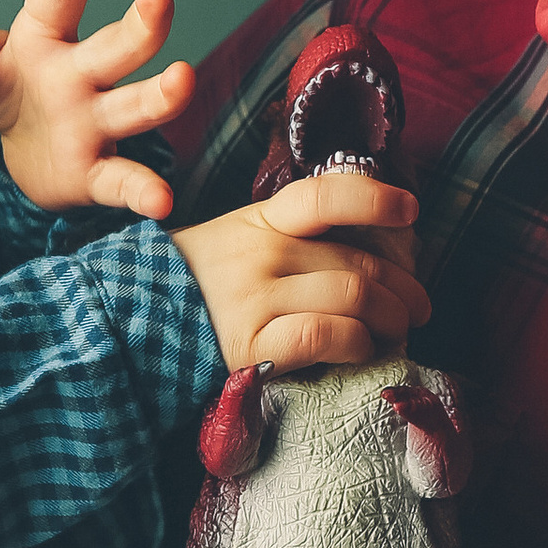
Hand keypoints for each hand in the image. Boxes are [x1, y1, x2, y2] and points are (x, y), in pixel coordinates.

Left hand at [0, 0, 195, 220]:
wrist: (25, 152)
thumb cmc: (7, 86)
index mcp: (51, 34)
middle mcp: (84, 73)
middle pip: (120, 44)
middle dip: (142, 22)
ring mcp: (96, 122)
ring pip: (135, 105)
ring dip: (161, 95)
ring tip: (181, 79)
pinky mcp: (96, 172)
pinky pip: (123, 179)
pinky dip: (143, 190)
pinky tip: (161, 201)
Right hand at [173, 170, 431, 370]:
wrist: (129, 328)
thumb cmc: (197, 287)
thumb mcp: (236, 241)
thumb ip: (291, 238)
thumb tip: (368, 254)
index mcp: (262, 220)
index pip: (327, 196)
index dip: (377, 199)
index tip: (411, 212)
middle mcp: (262, 252)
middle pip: (359, 261)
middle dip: (404, 290)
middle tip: (418, 309)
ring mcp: (256, 297)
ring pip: (354, 296)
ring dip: (391, 320)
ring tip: (396, 334)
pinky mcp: (251, 345)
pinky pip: (327, 336)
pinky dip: (358, 345)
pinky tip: (361, 351)